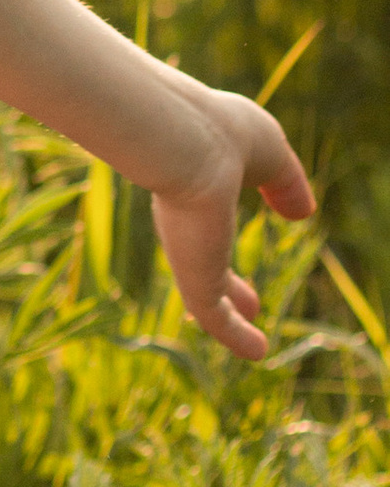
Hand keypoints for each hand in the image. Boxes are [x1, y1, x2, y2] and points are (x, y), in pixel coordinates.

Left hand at [143, 81, 315, 359]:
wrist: (185, 142)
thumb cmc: (225, 135)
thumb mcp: (268, 151)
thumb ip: (284, 181)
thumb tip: (302, 211)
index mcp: (197, 182)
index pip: (210, 217)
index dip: (229, 236)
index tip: (246, 239)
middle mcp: (184, 219)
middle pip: (206, 258)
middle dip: (229, 283)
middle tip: (248, 303)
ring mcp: (187, 250)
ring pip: (207, 292)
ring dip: (231, 318)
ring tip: (254, 342)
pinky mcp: (193, 276)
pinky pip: (215, 317)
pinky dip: (234, 337)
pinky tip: (256, 351)